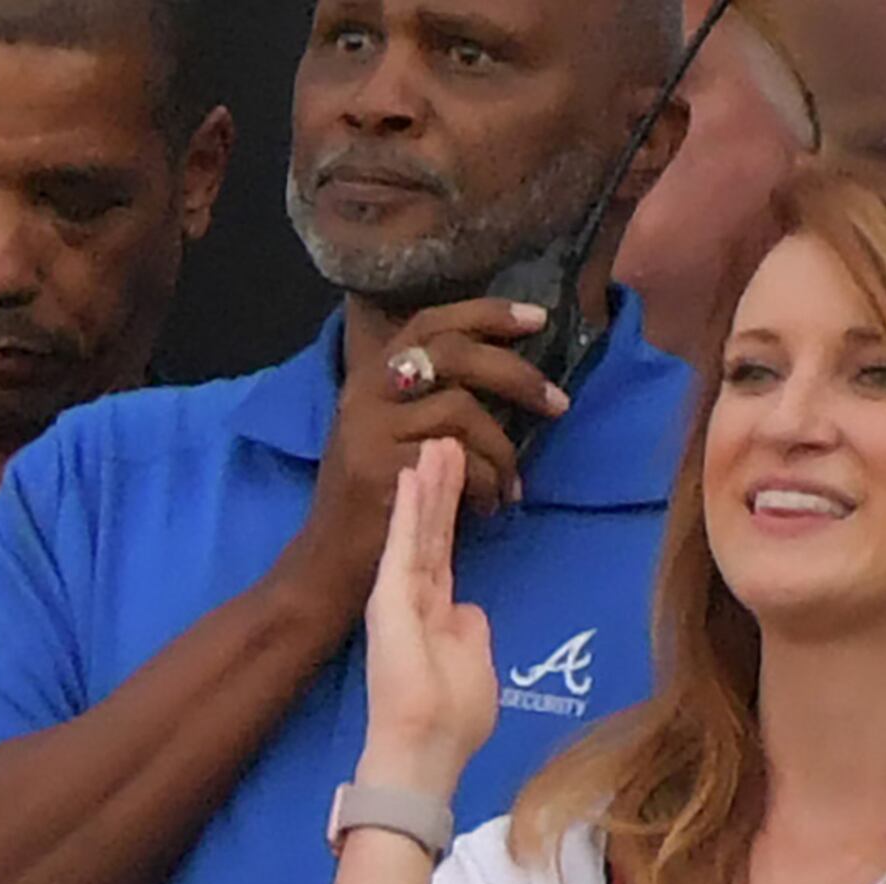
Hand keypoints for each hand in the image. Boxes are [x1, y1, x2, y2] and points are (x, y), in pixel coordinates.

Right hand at [282, 296, 568, 609]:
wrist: (328, 566)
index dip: (486, 315)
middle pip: (453, 354)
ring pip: (461, 410)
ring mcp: (368, 431)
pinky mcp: (380, 471)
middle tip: (557, 402)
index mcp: (369, 379)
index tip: (537, 319)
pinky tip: (489, 505)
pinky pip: (457, 461)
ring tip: (511, 484)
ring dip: (503, 449)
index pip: (430, 324)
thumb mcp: (390, 435)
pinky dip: (486, 483)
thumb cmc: (375, 502)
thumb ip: (429, 399)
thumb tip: (507, 371)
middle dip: (516, 375)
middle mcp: (364, 395)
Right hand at [358, 441, 499, 794]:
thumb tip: (468, 608)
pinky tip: (414, 476)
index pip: (445, 552)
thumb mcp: (475, 665)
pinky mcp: (389, 600)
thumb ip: (470, 632)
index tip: (460, 473)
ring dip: (426, 486)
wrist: (422, 750)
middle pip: (431, 532)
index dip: (453, 513)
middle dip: (440, 486)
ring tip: (435, 441)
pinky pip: (401, 546)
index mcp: (436, 614)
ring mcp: (399, 597)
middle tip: (445, 438)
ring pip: (415, 530)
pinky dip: (407, 510)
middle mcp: (414, 599)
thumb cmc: (452, 720)